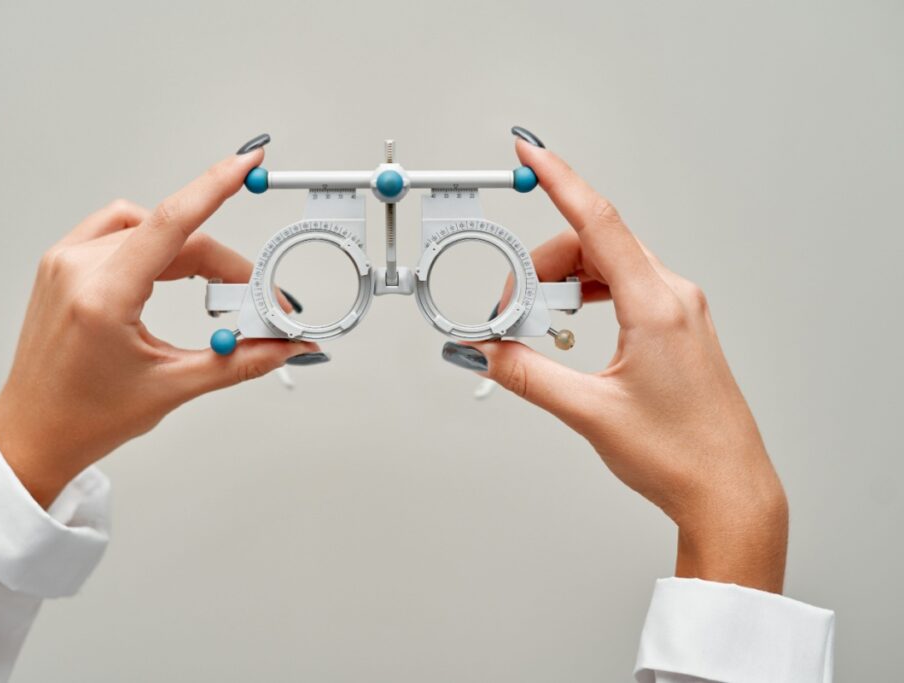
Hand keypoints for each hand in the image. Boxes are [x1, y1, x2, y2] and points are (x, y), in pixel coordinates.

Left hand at [0, 138, 320, 507]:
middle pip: (172, 234)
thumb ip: (239, 360)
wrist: (34, 432)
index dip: (217, 186)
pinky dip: (153, 244)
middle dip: (221, 264)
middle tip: (253, 298)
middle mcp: (77, 269)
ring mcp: (64, 262)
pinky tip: (166, 272)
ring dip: (186, 249)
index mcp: (102, 297)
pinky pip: (117, 230)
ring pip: (146, 226)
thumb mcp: (174, 387)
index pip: (173, 223)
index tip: (247, 162)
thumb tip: (282, 345)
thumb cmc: (86, 417)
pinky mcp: (61, 264)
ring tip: (208, 288)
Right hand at [443, 131, 787, 592]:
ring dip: (564, 283)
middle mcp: (672, 297)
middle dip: (541, 267)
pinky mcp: (677, 326)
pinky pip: (623, 287)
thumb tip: (483, 349)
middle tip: (508, 311)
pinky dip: (587, 295)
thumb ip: (527, 374)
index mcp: (656, 306)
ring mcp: (678, 310)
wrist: (727, 489)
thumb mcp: (588, 411)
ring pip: (607, 265)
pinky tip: (570, 326)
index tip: (531, 151)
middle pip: (593, 245)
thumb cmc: (679, 454)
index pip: (598, 222)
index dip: (559, 179)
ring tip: (536, 324)